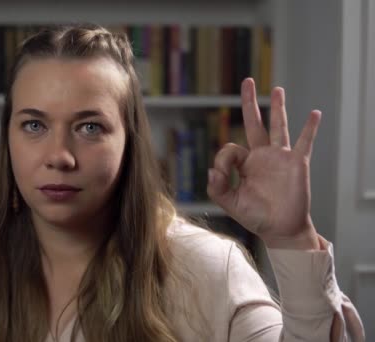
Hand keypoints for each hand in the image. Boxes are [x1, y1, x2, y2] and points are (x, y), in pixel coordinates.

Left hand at [206, 78, 320, 249]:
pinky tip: (314, 114)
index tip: (224, 175)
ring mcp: (280, 158)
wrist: (280, 229)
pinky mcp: (297, 163)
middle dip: (249, 102)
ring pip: (277, 126)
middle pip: (254, 123)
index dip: (223, 160)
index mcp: (245, 164)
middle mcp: (262, 156)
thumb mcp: (230, 203)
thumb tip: (212, 170)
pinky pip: (304, 142)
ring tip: (277, 89)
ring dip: (278, 107)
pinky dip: (309, 128)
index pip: (230, 148)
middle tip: (247, 81)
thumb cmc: (256, 216)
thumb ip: (217, 188)